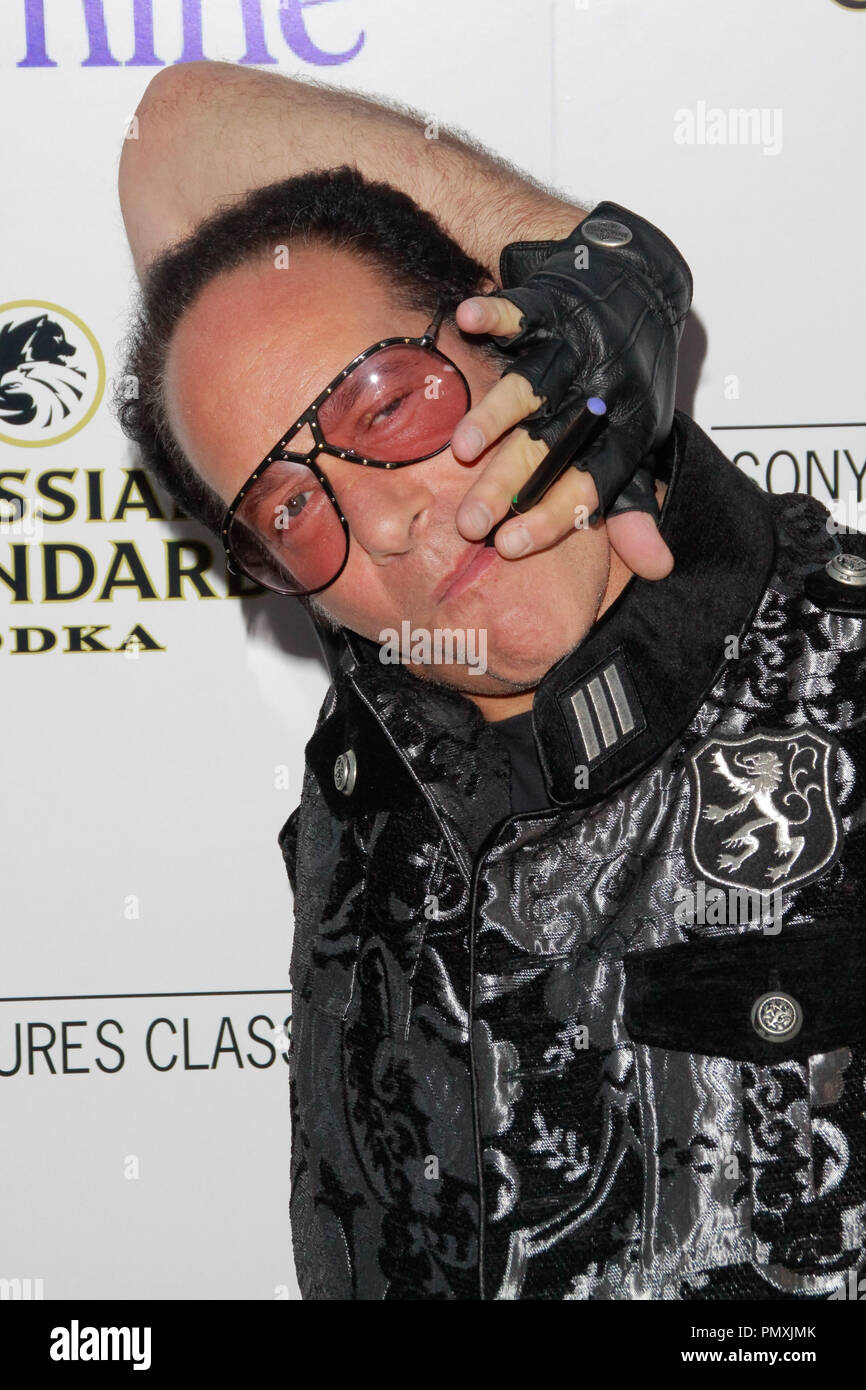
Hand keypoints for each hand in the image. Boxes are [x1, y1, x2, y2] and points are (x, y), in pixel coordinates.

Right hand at [452, 295, 673, 580]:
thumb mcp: (638, 445)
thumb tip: (657, 569)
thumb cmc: (631, 382)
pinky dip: (496, 314)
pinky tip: (467, 320)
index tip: (510, 548)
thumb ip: (633, 508)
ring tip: (463, 448)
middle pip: (549, 446)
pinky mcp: (552, 308)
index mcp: (623, 433)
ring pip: (532, 386)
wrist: (642, 291)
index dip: (553, 518)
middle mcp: (598, 394)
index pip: (591, 484)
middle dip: (508, 484)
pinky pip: (522, 311)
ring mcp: (574, 349)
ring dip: (496, 415)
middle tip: (470, 523)